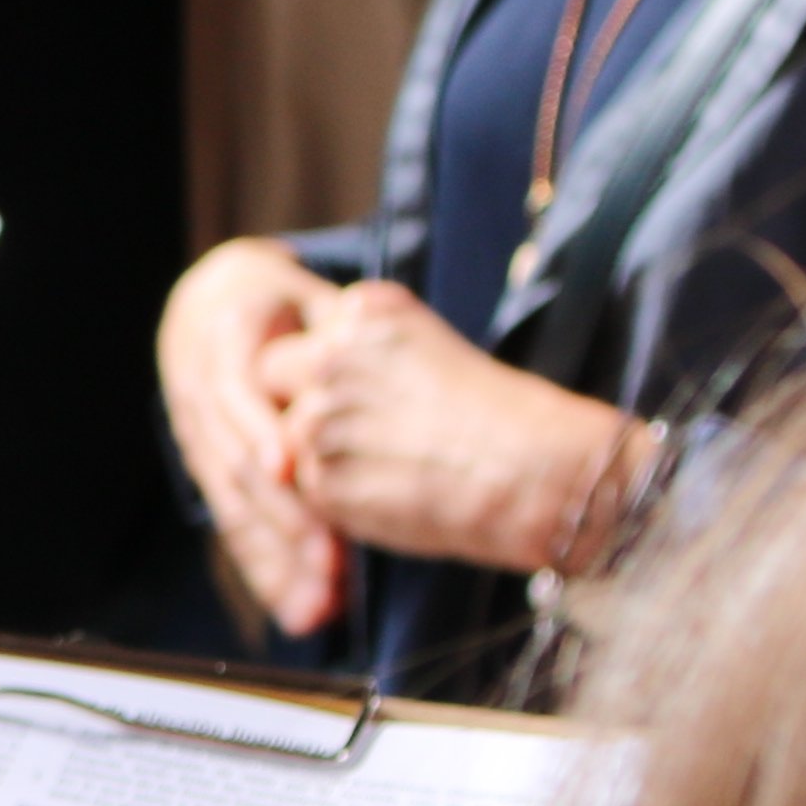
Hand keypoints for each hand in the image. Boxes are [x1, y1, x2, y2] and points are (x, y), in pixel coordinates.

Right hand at [156, 238, 351, 632]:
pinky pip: (233, 526)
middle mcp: (201, 391)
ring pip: (234, 504)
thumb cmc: (280, 303)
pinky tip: (296, 611)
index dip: (260, 429)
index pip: (238, 389)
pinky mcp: (207, 472)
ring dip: (275, 560)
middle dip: (281, 518)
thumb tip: (372, 336)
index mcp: (225, 337)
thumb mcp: (305, 296)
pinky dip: (266, 571)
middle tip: (328, 565)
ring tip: (318, 605)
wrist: (207, 306)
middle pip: (236, 461)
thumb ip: (336, 325)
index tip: (291, 467)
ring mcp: (198, 435)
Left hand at [270, 279, 644, 578]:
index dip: (321, 364)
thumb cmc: (501, 415)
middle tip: (354, 431)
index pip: (303, 326)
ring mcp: (319, 415)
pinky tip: (389, 492)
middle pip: (270, 371)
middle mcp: (331, 352)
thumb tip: (311, 376)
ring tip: (389, 464)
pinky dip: (335, 495)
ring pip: (284, 435)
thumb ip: (362, 353)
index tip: (358, 390)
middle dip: (294, 401)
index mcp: (362, 310)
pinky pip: (306, 486)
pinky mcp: (320, 476)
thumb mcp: (426, 350)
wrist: (534, 471)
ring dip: (318, 454)